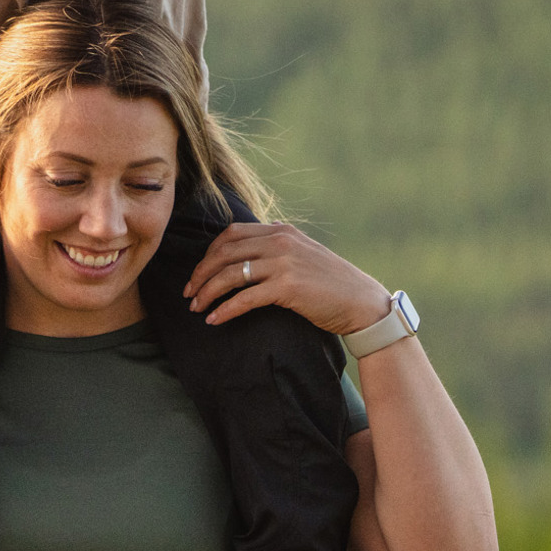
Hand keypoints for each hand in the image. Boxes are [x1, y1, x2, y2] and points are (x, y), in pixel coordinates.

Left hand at [182, 222, 390, 335]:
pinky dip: (225, 310)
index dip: (208, 254)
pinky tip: (215, 320)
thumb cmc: (332, 283)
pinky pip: (245, 298)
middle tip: (189, 293)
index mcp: (281, 231)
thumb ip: (279, 245)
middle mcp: (280, 241)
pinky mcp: (287, 286)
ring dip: (208, 292)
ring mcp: (284, 262)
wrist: (361, 302)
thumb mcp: (304, 253)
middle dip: (201, 273)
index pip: (231, 234)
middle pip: (224, 252)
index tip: (199, 273)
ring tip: (196, 308)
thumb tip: (253, 242)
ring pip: (231, 274)